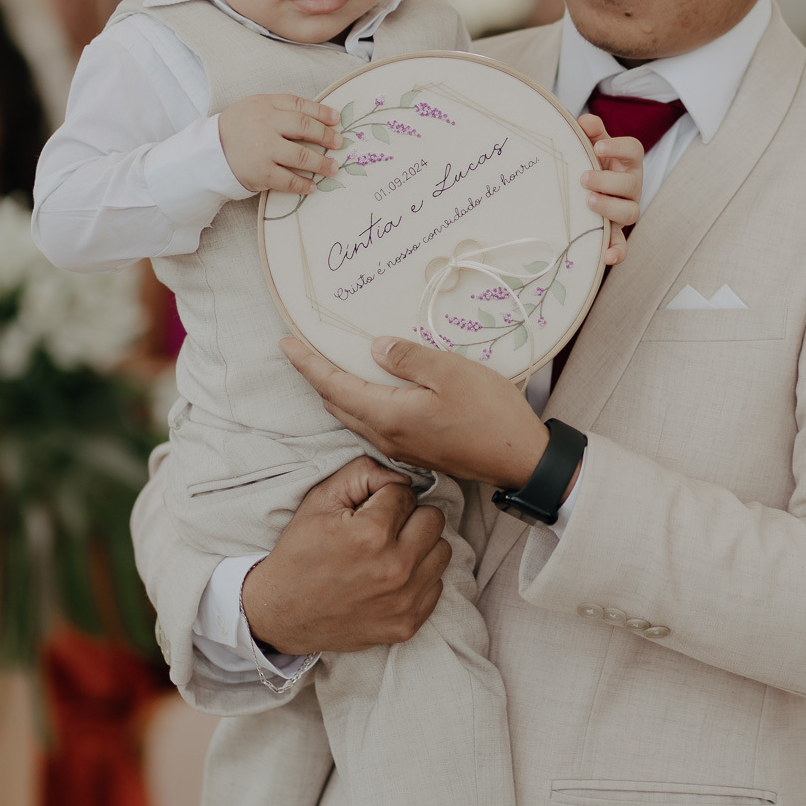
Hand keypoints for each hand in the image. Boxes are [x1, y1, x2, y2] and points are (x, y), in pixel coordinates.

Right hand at [218, 93, 342, 194]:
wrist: (209, 153)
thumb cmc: (237, 129)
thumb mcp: (254, 108)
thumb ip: (280, 109)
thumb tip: (318, 119)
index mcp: (264, 104)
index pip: (300, 105)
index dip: (322, 112)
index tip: (336, 119)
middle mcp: (265, 124)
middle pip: (305, 127)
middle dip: (326, 136)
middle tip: (339, 143)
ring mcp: (264, 149)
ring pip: (302, 155)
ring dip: (322, 163)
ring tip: (333, 168)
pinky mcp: (261, 172)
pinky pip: (289, 180)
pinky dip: (304, 184)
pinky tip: (313, 186)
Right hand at [240, 455, 450, 653]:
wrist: (281, 613)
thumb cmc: (301, 552)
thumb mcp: (321, 500)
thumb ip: (364, 473)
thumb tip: (403, 477)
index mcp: (372, 534)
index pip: (407, 494)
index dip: (386, 498)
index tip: (367, 512)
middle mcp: (395, 569)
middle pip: (434, 520)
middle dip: (410, 518)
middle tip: (383, 530)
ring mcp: (404, 601)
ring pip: (442, 552)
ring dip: (420, 548)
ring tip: (389, 553)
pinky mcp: (407, 624)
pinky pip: (436, 585)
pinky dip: (418, 579)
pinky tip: (390, 579)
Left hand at [280, 334, 549, 488]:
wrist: (520, 460)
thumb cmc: (491, 414)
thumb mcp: (452, 372)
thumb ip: (409, 358)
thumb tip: (374, 349)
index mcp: (389, 415)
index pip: (334, 386)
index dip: (308, 364)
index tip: (285, 344)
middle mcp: (387, 435)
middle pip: (337, 405)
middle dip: (316, 378)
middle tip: (303, 352)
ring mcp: (401, 447)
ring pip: (353, 417)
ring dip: (337, 393)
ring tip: (329, 367)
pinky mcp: (416, 451)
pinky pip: (373, 424)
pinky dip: (359, 403)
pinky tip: (369, 390)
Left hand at [577, 114, 643, 265]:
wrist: (589, 187)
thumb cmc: (593, 163)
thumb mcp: (593, 145)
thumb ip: (591, 132)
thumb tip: (584, 121)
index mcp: (628, 162)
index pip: (633, 150)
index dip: (617, 147)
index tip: (597, 146)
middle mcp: (632, 186)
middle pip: (630, 183)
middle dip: (607, 181)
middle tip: (583, 178)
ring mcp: (626, 209)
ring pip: (630, 212)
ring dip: (610, 207)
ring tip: (587, 202)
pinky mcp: (616, 231)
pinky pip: (622, 244)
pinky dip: (617, 251)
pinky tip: (606, 256)